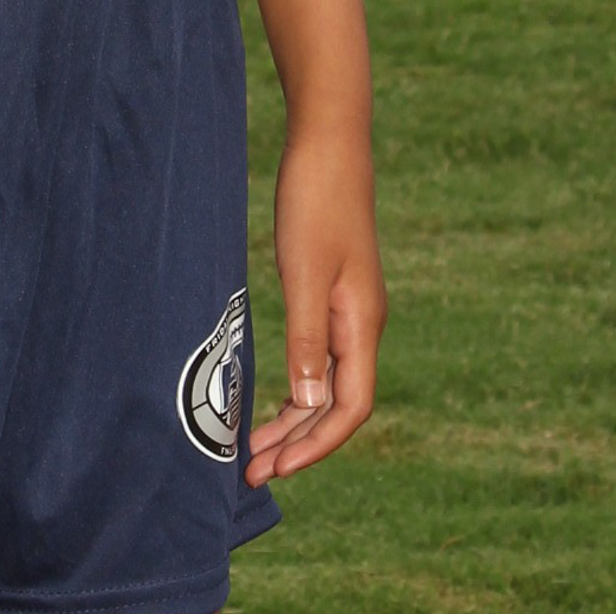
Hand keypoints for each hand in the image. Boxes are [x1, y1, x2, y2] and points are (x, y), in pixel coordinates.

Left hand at [244, 125, 385, 487]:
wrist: (328, 144)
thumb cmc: (316, 202)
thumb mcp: (305, 273)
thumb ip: (306, 339)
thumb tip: (307, 404)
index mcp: (362, 324)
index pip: (350, 407)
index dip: (317, 444)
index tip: (278, 468)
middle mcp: (362, 325)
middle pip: (337, 404)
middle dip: (300, 442)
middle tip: (253, 471)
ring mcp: (350, 309)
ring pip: (327, 383)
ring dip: (295, 418)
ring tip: (255, 448)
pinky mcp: (333, 292)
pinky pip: (320, 357)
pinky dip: (298, 384)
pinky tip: (276, 397)